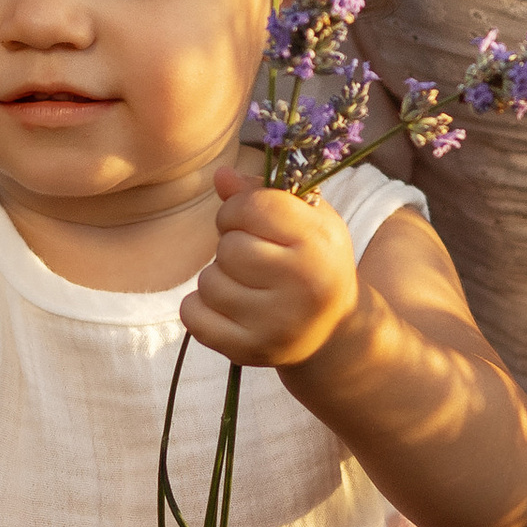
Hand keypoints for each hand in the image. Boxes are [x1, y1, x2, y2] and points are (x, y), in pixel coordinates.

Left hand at [180, 168, 356, 373]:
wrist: (333, 330)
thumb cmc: (315, 261)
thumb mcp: (307, 220)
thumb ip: (263, 193)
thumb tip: (220, 176)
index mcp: (319, 244)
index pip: (255, 207)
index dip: (239, 208)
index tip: (248, 219)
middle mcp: (302, 286)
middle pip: (229, 248)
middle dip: (232, 244)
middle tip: (252, 256)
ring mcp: (275, 324)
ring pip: (209, 282)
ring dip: (218, 276)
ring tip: (246, 283)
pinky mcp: (249, 351)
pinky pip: (192, 315)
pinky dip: (200, 307)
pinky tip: (228, 307)